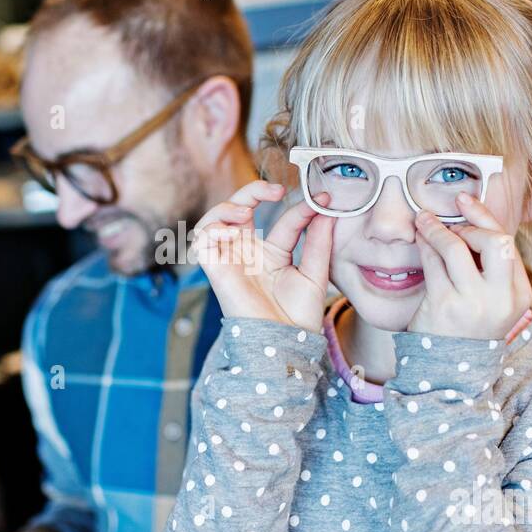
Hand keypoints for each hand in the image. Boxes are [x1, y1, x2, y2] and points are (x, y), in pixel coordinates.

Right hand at [192, 180, 334, 332]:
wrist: (283, 343)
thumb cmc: (298, 317)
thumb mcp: (315, 273)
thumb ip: (319, 241)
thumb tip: (328, 209)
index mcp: (273, 255)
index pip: (284, 221)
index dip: (301, 207)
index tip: (323, 200)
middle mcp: (249, 254)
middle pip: (240, 209)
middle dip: (254, 191)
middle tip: (277, 189)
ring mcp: (231, 259)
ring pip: (215, 219)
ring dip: (228, 205)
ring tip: (247, 210)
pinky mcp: (216, 268)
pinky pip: (203, 237)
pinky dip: (215, 225)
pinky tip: (234, 229)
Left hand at [410, 192, 531, 339]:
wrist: (450, 372)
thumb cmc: (468, 326)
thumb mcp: (492, 300)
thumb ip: (490, 266)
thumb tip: (469, 218)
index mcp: (519, 295)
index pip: (508, 243)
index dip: (484, 217)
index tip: (465, 201)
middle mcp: (501, 299)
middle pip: (496, 241)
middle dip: (471, 223)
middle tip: (451, 222)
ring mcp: (473, 303)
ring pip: (457, 247)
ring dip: (437, 229)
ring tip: (423, 221)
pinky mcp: (444, 306)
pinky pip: (433, 262)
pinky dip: (424, 245)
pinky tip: (419, 239)